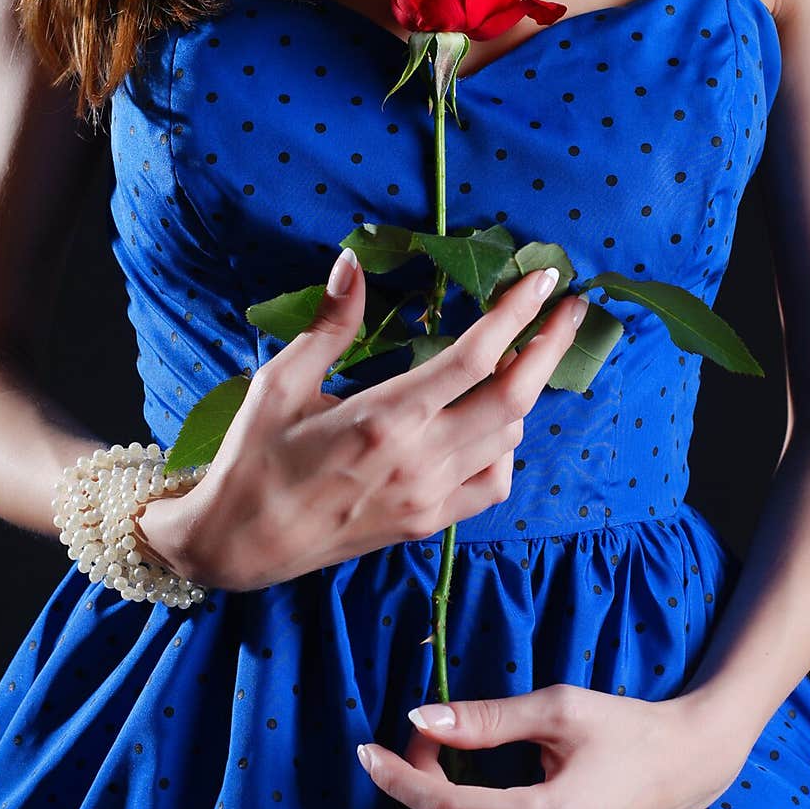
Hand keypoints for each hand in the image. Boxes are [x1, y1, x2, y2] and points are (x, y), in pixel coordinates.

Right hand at [139, 251, 587, 590]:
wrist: (239, 545)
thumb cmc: (253, 458)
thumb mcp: (280, 384)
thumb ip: (328, 326)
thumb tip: (352, 263)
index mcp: (385, 419)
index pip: (475, 358)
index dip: (517, 314)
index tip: (543, 280)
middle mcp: (420, 460)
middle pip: (515, 397)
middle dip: (552, 347)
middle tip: (570, 309)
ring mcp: (430, 498)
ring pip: (510, 439)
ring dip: (525, 393)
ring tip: (522, 358)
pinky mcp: (428, 525)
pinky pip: (493, 484)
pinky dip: (506, 449)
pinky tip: (492, 426)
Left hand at [357, 684, 750, 808]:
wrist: (684, 766)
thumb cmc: (624, 727)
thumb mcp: (555, 709)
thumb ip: (484, 719)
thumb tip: (419, 719)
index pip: (444, 807)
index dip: (398, 777)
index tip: (367, 750)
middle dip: (418, 784)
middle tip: (427, 739)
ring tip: (436, 774)